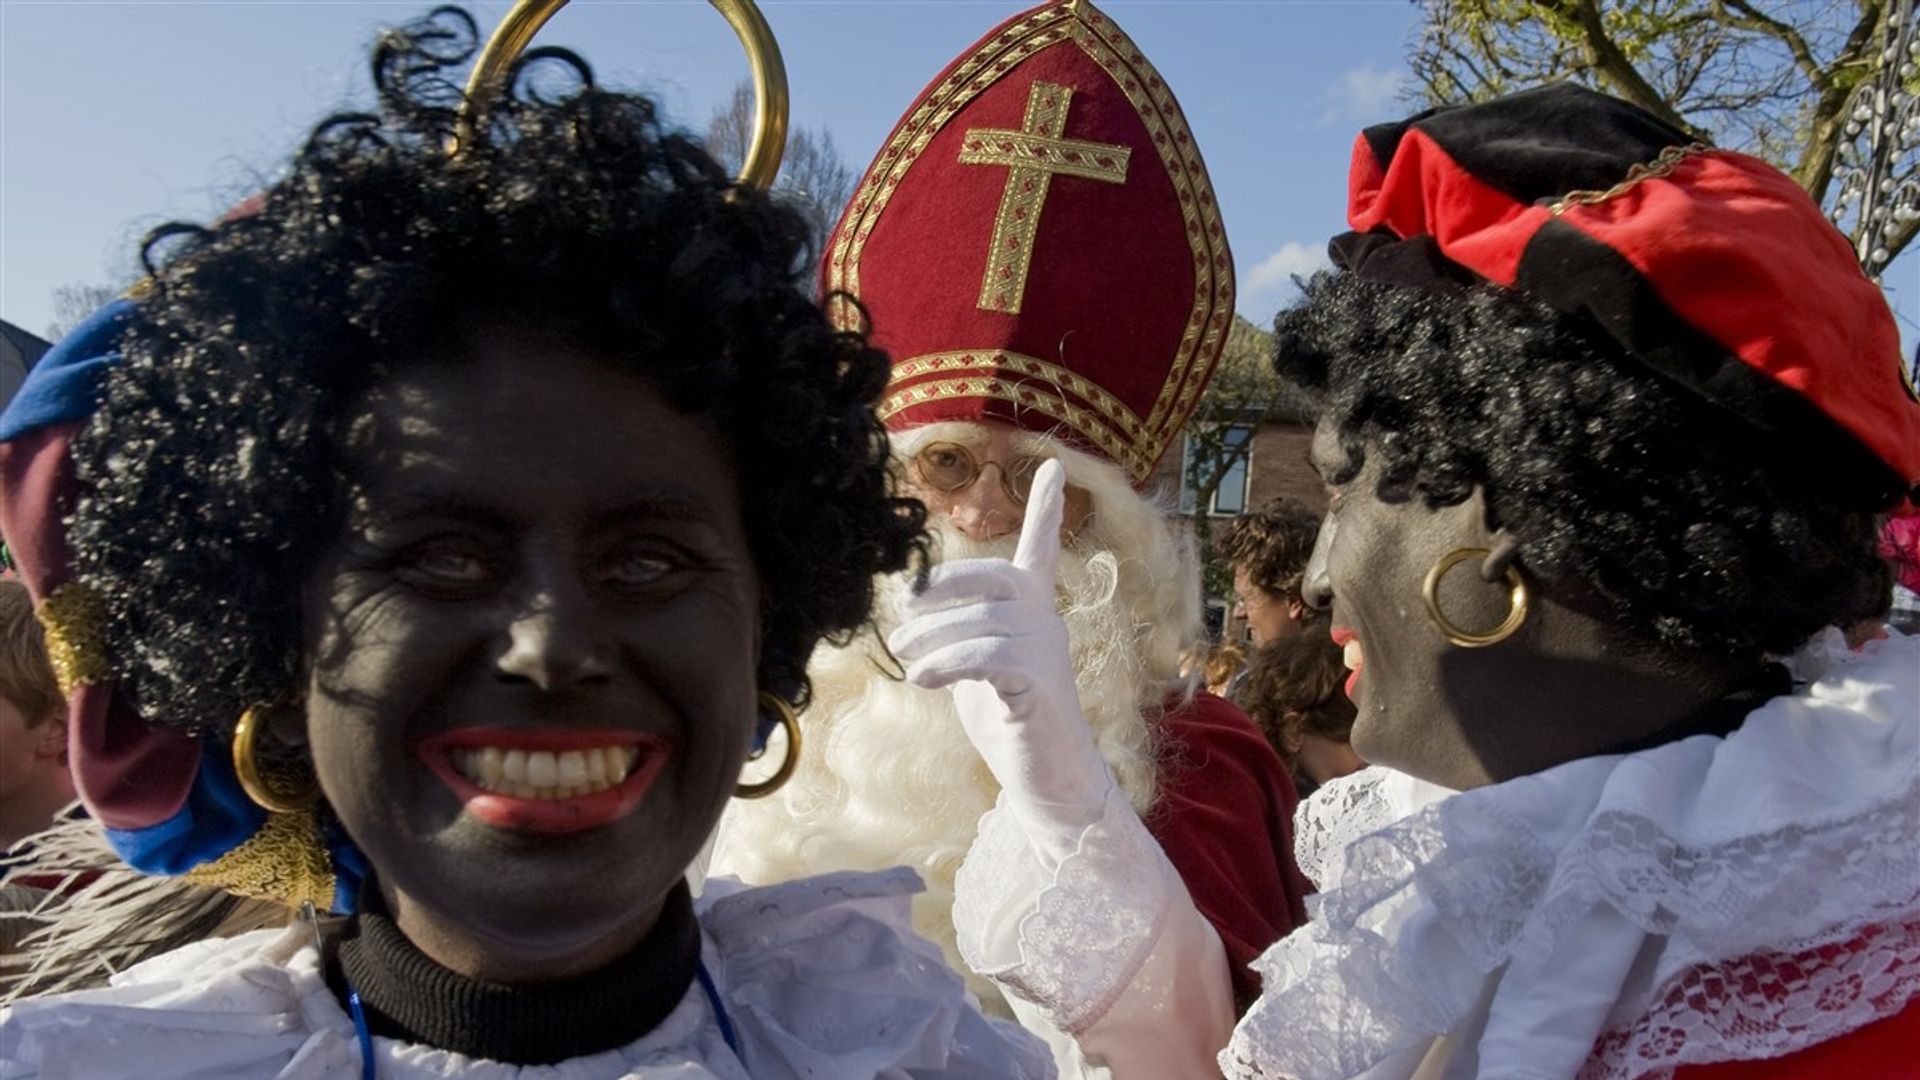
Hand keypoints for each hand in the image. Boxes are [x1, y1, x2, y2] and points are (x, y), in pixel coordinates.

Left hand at [887, 460, 1112, 854]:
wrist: (1046, 780)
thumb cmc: (1009, 722)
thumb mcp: (975, 669)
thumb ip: (956, 633)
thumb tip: (911, 611)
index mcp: (1034, 612)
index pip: (1041, 551)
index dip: (1046, 510)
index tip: (1054, 466)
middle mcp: (1046, 622)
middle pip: (993, 577)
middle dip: (942, 589)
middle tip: (902, 614)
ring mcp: (1046, 652)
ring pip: (978, 623)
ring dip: (930, 640)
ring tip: (905, 662)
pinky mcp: (1039, 685)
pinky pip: (985, 657)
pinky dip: (947, 664)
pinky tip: (924, 679)